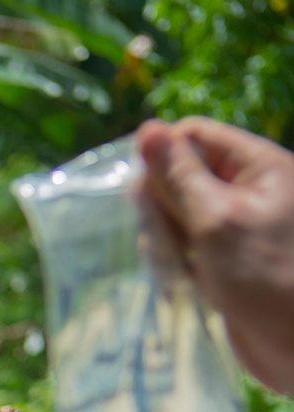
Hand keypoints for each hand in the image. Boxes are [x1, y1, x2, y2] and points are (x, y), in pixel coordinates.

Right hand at [137, 117, 293, 394]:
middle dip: (162, 205)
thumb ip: (179, 177)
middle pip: (181, 175)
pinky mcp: (223, 262)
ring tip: (175, 268)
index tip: (144, 194)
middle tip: (165, 240)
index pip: (195, 137)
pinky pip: (184, 248)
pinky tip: (178, 281)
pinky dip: (174, 262)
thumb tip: (147, 130)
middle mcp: (247, 191)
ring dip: (164, 239)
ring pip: (177, 215)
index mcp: (258, 167)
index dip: (164, 157)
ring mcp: (233, 228)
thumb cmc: (267, 279)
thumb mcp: (218, 221)